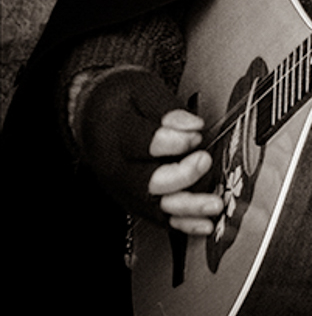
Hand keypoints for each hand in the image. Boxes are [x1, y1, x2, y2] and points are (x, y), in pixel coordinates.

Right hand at [77, 69, 222, 233]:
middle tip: (204, 161)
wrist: (93, 117)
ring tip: (214, 204)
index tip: (195, 135)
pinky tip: (205, 225)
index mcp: (117, 134)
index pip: (143, 144)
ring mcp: (125, 189)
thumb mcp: (141, 89)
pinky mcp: (134, 201)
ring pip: (156, 206)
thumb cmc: (122, 100)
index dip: (171, 142)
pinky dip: (183, 224)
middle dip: (181, 176)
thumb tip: (194, 126)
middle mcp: (118, 167)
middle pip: (149, 182)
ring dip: (188, 208)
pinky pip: (159, 218)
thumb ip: (167, 110)